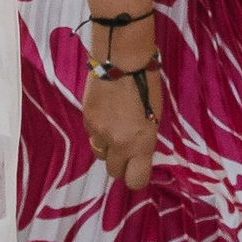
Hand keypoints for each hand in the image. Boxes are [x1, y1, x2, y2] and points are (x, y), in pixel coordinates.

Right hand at [81, 25, 162, 189]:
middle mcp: (118, 143)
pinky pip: (92, 134)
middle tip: (126, 149)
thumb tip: (138, 154)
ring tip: (115, 127)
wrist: (121, 59)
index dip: (137, 178)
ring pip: (100, 153)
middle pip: (114, 172)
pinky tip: (107, 113)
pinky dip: (98, 129)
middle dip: (120, 164)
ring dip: (107, 147)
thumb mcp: (155, 117)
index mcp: (141, 144)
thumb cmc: (147, 84)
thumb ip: (145, 141)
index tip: (138, 170)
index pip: (136, 181)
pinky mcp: (86, 119)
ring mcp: (99, 132)